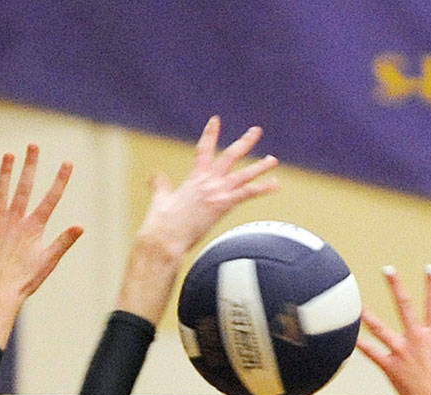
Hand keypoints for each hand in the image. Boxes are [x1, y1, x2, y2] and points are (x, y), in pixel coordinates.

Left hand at [0, 145, 82, 344]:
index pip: (51, 199)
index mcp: (33, 228)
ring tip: (9, 154)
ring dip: (5, 172)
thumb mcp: (48, 262)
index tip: (67, 162)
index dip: (60, 180)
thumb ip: (63, 242)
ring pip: (1, 192)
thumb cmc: (25, 281)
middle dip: (30, 165)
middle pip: (24, 187)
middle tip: (33, 145)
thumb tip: (80, 226)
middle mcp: (14, 221)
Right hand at [136, 115, 279, 262]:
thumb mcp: (161, 199)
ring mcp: (216, 192)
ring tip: (273, 159)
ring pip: (244, 174)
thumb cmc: (161, 222)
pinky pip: (247, 193)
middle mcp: (207, 181)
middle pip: (230, 155)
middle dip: (245, 142)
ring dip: (260, 166)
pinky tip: (275, 184)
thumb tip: (155, 177)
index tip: (216, 120)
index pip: (204, 149)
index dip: (210, 133)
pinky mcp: (222, 205)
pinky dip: (262, 188)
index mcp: (194, 177)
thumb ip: (160, 185)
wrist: (165, 237)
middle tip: (256, 131)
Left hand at [358, 265, 430, 394]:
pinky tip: (350, 336)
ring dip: (369, 315)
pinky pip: (372, 353)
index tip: (430, 268)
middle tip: (388, 269)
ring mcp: (400, 351)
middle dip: (396, 286)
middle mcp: (415, 338)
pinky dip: (361, 345)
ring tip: (359, 303)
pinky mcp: (389, 366)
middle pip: (404, 306)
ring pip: (381, 329)